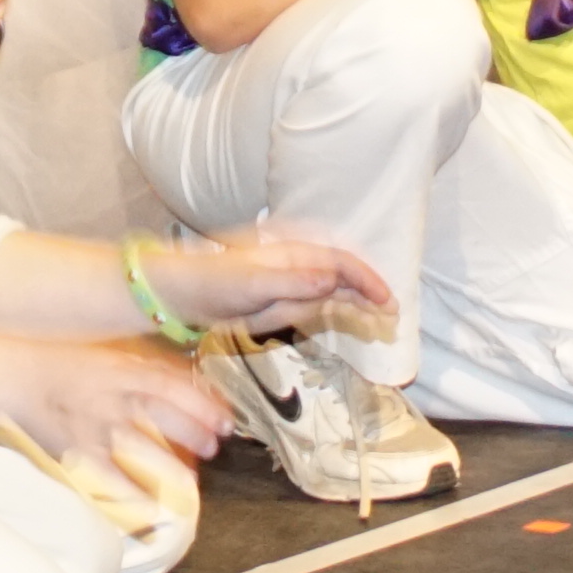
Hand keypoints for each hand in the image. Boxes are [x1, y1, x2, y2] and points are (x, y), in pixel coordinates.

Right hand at [9, 335, 230, 477]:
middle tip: (215, 448)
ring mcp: (95, 424)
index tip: (227, 421)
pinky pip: (109, 476)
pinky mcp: (77, 449)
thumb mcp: (107, 356)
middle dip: (195, 434)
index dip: (204, 405)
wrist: (15, 376)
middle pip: (164, 415)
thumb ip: (143, 368)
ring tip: (192, 483)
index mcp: (122, 368)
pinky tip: (151, 507)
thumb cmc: (64, 366)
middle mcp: (113, 394)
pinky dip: (131, 493)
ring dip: (171, 466)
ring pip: (142, 448)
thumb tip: (185, 383)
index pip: (173, 386)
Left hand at [150, 226, 396, 342]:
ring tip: (382, 319)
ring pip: (333, 287)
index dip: (366, 279)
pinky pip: (316, 299)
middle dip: (368, 291)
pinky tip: (349, 316)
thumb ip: (293, 283)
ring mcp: (287, 278)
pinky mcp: (278, 294)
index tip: (387, 301)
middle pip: (342, 273)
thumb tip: (332, 279)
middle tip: (393, 315)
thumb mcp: (252, 286)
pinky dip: (337, 306)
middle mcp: (294, 262)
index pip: (341, 262)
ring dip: (357, 300)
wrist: (179, 291)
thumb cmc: (212, 284)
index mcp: (291, 253)